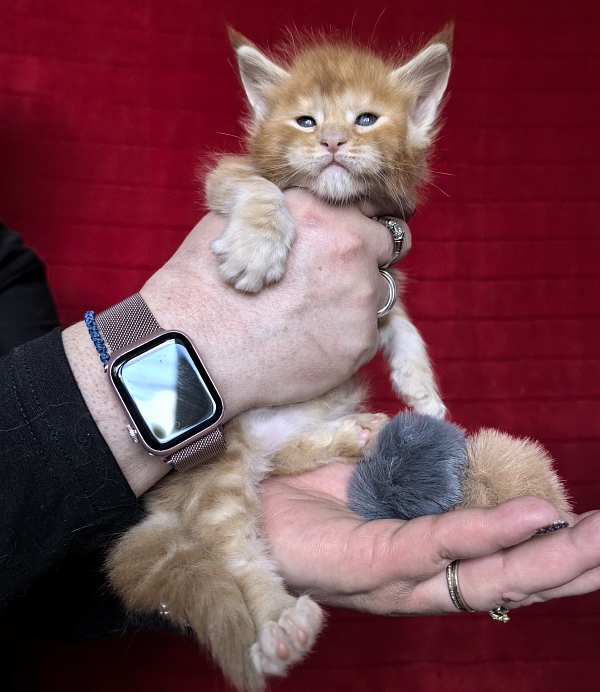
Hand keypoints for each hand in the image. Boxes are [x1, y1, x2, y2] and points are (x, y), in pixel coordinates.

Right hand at [142, 188, 408, 415]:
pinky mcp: (359, 346)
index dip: (353, 231)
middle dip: (362, 261)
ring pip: (378, 294)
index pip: (368, 215)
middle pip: (383, 251)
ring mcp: (361, 301)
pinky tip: (309, 342)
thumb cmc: (205, 285)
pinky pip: (366, 334)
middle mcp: (352, 252)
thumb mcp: (236, 221)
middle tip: (327, 281)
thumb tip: (298, 209)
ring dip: (354, 300)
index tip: (341, 246)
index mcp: (322, 215)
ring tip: (311, 316)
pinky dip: (345, 337)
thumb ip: (283, 211)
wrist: (195, 349)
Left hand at [261, 462, 599, 614]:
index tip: (596, 530)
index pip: (507, 563)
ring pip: (490, 574)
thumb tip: (462, 445)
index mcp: (430, 560)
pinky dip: (489, 533)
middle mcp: (425, 580)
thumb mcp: (381, 471)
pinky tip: (533, 519)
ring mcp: (401, 580)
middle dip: (574, 564)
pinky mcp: (373, 568)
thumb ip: (424, 467)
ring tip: (598, 539)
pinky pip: (439, 546)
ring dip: (552, 556)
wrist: (250, 504)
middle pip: (514, 580)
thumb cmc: (315, 489)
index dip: (555, 551)